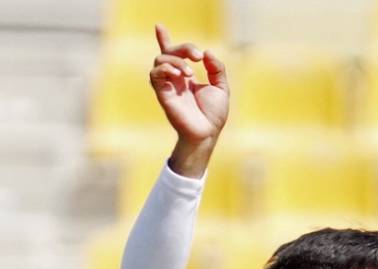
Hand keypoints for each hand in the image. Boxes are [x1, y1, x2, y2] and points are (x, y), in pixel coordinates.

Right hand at [148, 24, 228, 177]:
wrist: (206, 133)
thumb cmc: (214, 115)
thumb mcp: (221, 87)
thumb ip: (216, 69)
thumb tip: (206, 53)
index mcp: (186, 78)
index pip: (173, 55)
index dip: (164, 40)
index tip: (159, 26)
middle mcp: (175, 80)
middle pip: (169, 52)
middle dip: (183, 47)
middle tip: (198, 57)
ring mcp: (167, 86)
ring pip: (160, 60)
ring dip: (175, 59)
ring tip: (190, 72)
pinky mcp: (163, 94)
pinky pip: (155, 74)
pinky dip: (166, 68)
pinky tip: (180, 74)